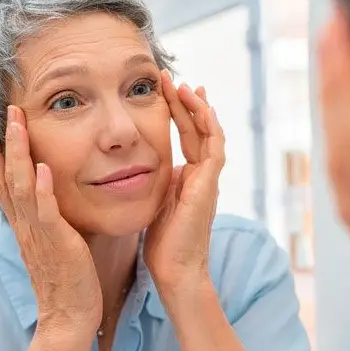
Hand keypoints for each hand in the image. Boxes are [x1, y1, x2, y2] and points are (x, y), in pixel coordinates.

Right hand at [0, 105, 101, 336]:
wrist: (70, 317)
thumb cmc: (68, 280)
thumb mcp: (53, 241)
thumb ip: (47, 217)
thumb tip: (48, 193)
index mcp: (22, 224)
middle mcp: (23, 225)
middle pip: (2, 178)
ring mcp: (37, 233)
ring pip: (20, 187)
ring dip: (17, 154)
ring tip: (15, 124)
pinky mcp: (57, 243)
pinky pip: (46, 213)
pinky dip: (42, 189)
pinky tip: (41, 168)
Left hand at [144, 71, 225, 294]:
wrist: (175, 272)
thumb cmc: (162, 246)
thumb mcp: (153, 204)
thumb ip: (153, 183)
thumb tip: (135, 167)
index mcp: (188, 179)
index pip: (186, 137)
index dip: (177, 113)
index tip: (165, 92)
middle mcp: (202, 176)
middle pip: (198, 129)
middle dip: (186, 102)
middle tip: (171, 78)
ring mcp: (208, 180)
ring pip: (209, 132)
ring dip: (197, 107)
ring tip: (183, 84)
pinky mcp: (209, 185)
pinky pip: (214, 147)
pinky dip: (209, 124)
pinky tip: (199, 106)